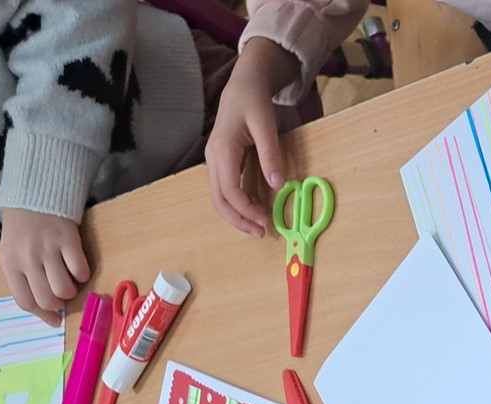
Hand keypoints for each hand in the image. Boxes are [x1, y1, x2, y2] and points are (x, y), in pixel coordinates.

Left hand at [0, 209, 89, 323]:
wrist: (35, 193)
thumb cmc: (23, 229)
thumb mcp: (13, 254)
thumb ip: (25, 280)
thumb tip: (49, 312)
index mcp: (10, 264)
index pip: (25, 301)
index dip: (42, 314)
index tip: (54, 319)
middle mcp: (27, 258)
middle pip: (47, 300)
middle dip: (58, 303)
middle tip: (60, 293)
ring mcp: (48, 249)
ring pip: (65, 290)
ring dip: (71, 289)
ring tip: (69, 278)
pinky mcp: (68, 240)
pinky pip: (81, 271)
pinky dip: (83, 274)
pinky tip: (77, 265)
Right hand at [206, 38, 297, 237]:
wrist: (244, 82)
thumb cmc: (253, 99)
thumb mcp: (266, 123)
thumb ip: (271, 154)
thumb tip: (278, 184)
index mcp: (222, 149)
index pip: (229, 190)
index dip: (246, 210)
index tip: (265, 220)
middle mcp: (212, 157)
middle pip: (218, 200)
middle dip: (238, 220)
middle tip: (261, 233)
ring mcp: (213, 160)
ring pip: (218, 197)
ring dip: (236, 215)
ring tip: (258, 224)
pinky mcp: (219, 161)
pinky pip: (223, 189)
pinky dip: (237, 203)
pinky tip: (254, 206)